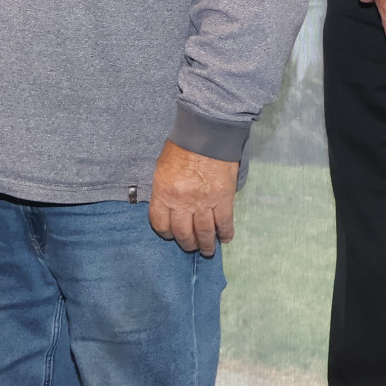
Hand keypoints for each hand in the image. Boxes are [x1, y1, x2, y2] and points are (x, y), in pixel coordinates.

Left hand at [148, 140, 238, 256]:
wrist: (207, 134)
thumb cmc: (182, 147)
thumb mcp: (162, 168)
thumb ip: (164, 190)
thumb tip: (167, 206)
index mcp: (164, 193)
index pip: (160, 224)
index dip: (166, 233)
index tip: (171, 235)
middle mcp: (182, 202)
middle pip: (183, 233)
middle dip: (187, 243)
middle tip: (191, 246)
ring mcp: (204, 202)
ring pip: (204, 232)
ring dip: (206, 245)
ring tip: (208, 250)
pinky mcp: (223, 199)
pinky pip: (224, 222)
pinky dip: (225, 233)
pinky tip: (225, 239)